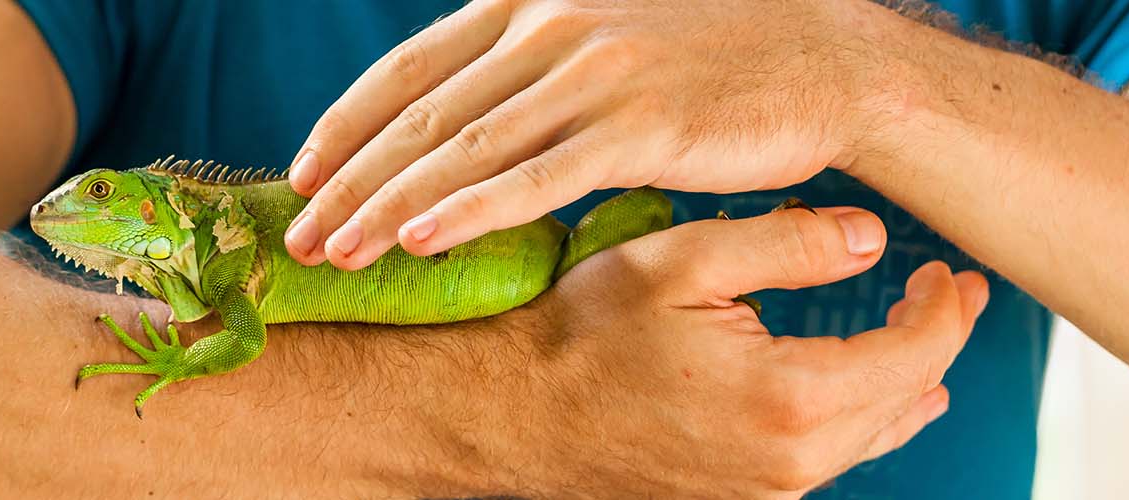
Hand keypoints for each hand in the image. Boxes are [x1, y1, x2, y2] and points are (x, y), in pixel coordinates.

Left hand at [283, 0, 894, 268]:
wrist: (829, 60)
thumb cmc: (717, 54)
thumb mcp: (610, 26)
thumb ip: (535, 51)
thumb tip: (469, 98)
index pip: (415, 65)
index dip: (350, 122)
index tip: (304, 172)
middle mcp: (554, 26)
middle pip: (425, 113)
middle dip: (351, 178)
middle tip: (299, 233)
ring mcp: (596, 74)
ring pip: (467, 150)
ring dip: (390, 205)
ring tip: (339, 253)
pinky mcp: (641, 125)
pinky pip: (536, 177)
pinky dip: (470, 210)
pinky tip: (419, 241)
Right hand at [503, 206, 987, 497]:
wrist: (512, 414)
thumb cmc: (586, 333)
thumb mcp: (687, 260)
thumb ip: (790, 244)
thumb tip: (871, 238)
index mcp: (790, 399)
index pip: (914, 355)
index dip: (946, 311)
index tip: (952, 274)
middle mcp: (789, 464)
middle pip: (903, 401)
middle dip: (937, 342)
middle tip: (953, 296)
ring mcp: (763, 493)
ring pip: (868, 438)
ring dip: (905, 384)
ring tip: (927, 341)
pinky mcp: (736, 499)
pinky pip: (825, 462)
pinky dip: (861, 421)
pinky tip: (870, 401)